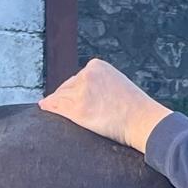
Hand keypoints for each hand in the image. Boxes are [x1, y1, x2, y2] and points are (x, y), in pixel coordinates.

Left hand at [39, 59, 169, 153]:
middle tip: (67, 109)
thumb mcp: (118, 85)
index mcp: (97, 66)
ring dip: (56, 104)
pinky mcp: (77, 110)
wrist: (144, 121)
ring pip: (61, 97)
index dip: (75, 90)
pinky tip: (43, 108)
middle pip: (67, 86)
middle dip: (66, 97)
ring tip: (50, 108)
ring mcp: (81, 92)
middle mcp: (87, 75)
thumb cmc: (136, 109)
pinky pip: (56, 107)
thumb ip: (101, 84)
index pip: (77, 78)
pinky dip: (49, 108)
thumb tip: (86, 94)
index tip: (77, 99)